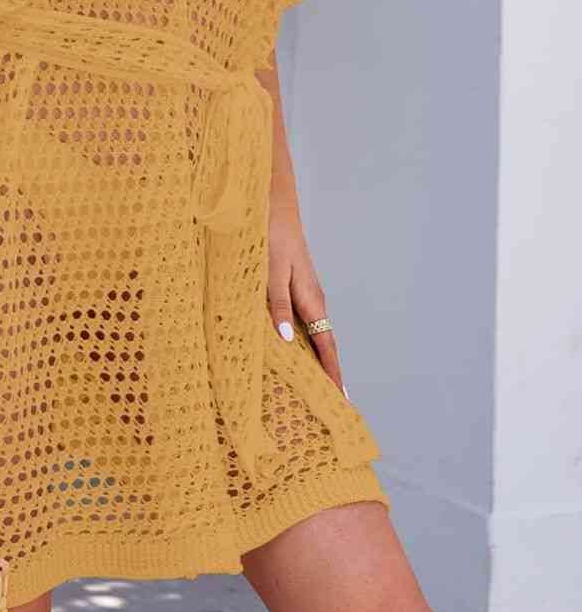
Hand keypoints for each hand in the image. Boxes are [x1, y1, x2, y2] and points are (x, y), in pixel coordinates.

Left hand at [267, 202, 348, 400]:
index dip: (333, 375)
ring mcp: (302, 294)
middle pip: (323, 346)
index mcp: (311, 300)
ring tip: (309, 390)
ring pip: (311, 335)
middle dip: (327, 375)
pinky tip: (286, 352)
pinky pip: (298, 323)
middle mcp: (311, 300)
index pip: (327, 347)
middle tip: (327, 409)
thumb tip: (285, 340)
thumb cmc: (270, 235)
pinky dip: (297, 343)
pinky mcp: (290, 287)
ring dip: (312, 360)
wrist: (269, 203)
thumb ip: (277, 304)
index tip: (341, 402)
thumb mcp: (271, 271)